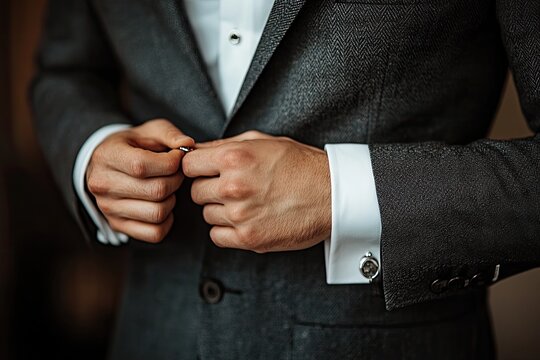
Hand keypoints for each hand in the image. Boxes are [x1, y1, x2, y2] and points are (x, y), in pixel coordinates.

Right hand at [86, 119, 193, 242]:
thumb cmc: (131, 146)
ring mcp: (109, 209)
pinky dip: (167, 221)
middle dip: (176, 180)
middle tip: (176, 173)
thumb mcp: (148, 131)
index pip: (142, 165)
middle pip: (156, 191)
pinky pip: (155, 233)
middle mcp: (103, 185)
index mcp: (107, 157)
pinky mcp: (118, 226)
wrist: (105, 165)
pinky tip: (163, 204)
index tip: (177, 157)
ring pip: (158, 213)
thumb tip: (188, 146)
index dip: (171, 162)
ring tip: (168, 187)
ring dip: (172, 200)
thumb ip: (169, 134)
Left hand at [183, 131, 330, 252]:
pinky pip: (217, 235)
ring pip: (207, 213)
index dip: (197, 167)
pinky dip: (227, 230)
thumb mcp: (264, 141)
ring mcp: (240, 215)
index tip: (207, 171)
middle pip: (196, 191)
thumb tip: (196, 150)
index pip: (188, 165)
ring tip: (246, 202)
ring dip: (220, 209)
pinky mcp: (249, 239)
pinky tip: (245, 219)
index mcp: (234, 158)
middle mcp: (233, 186)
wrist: (333, 194)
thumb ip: (226, 145)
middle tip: (232, 187)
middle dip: (210, 188)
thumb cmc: (301, 165)